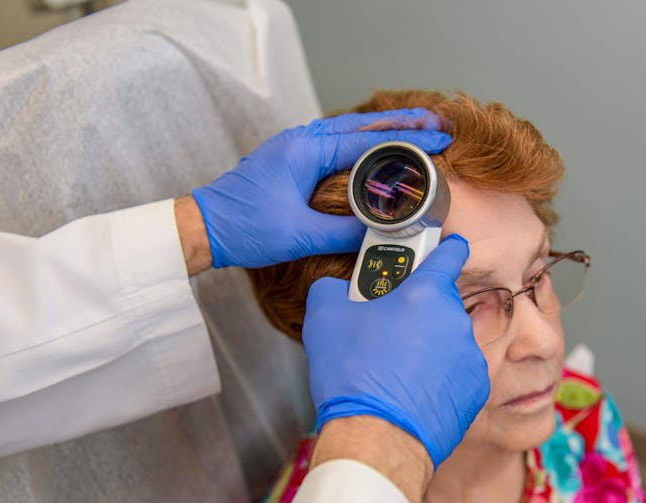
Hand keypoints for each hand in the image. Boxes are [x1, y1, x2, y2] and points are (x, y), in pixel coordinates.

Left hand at [191, 109, 452, 267]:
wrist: (206, 227)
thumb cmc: (244, 228)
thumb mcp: (300, 235)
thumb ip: (344, 231)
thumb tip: (382, 230)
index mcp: (306, 151)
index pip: (368, 141)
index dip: (408, 141)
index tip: (439, 141)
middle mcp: (302, 141)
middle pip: (362, 125)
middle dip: (402, 124)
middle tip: (436, 124)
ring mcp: (295, 147)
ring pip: (349, 131)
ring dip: (383, 130)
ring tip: (415, 130)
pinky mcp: (292, 160)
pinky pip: (335, 143)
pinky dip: (361, 142)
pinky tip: (375, 150)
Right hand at [303, 235, 490, 467]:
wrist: (377, 438)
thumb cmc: (353, 375)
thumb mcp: (323, 316)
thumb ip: (334, 287)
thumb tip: (338, 287)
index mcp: (426, 292)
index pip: (450, 251)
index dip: (443, 247)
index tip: (440, 249)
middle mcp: (456, 320)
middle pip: (440, 302)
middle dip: (417, 311)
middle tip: (388, 330)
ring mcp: (470, 356)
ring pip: (448, 339)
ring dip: (428, 345)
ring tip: (395, 369)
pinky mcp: (475, 389)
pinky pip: (456, 372)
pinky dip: (439, 377)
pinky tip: (412, 391)